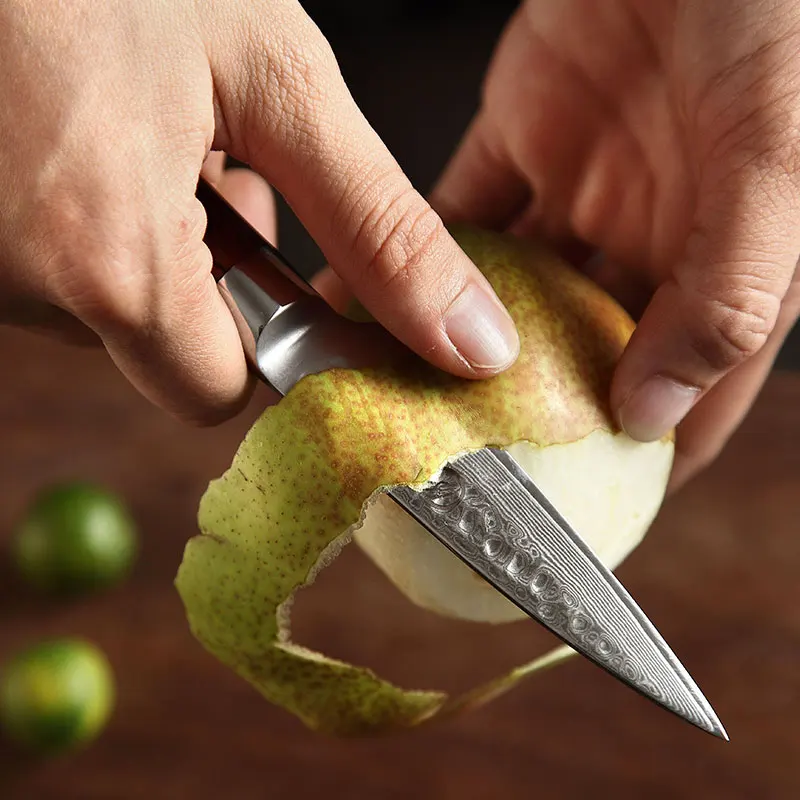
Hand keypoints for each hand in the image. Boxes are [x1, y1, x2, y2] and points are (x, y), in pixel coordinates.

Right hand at [0, 0, 519, 424]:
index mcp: (111, 262)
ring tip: (144, 133)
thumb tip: (470, 346)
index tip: (289, 280)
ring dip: (148, 240)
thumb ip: (378, 229)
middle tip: (211, 171)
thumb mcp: (275, 81)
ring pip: (105, 306)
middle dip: (204, 281)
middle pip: (162, 351)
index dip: (266, 340)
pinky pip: (51, 262)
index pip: (217, 392)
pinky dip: (93, 218)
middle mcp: (22, 283)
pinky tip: (92, 137)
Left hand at [431, 0, 799, 489]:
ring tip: (393, 387)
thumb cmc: (774, 26)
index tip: (570, 517)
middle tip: (449, 456)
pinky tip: (375, 292)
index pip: (684, 398)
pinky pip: (462, 212)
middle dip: (520, 410)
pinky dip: (418, 251)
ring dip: (454, 336)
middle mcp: (651, 242)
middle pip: (578, 357)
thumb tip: (656, 410)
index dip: (637, 464)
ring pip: (510, 292)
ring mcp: (585, 192)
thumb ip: (728, 293)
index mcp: (721, 267)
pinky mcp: (525, 136)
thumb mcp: (777, 165)